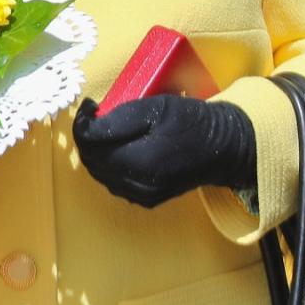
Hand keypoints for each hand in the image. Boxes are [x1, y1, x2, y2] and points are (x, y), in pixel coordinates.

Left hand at [73, 95, 256, 208]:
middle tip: (95, 114)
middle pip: (93, 163)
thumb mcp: (156, 108)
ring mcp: (143, 196)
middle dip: (87, 138)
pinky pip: (115, 181)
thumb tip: (88, 127)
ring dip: (96, 151)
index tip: (90, 105)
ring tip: (106, 128)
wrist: (222, 148)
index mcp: (141, 162)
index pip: (92, 149)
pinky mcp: (147, 199)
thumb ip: (120, 119)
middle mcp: (139, 186)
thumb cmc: (191, 122)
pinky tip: (118, 146)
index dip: (82, 126)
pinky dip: (108, 163)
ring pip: (101, 174)